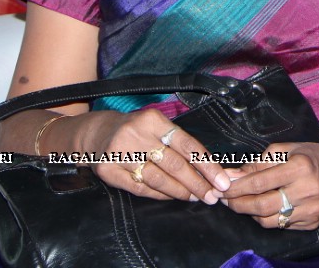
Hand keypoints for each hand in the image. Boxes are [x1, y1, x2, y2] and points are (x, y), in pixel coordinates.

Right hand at [85, 109, 231, 203]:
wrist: (96, 133)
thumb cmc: (136, 130)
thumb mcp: (157, 126)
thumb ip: (178, 143)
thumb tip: (208, 167)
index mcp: (154, 120)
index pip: (187, 144)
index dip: (207, 164)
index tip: (221, 180)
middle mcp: (137, 135)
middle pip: (174, 164)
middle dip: (197, 183)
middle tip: (212, 196)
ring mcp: (121, 153)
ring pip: (158, 179)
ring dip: (180, 191)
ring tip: (196, 198)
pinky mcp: (108, 171)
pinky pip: (140, 188)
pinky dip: (159, 195)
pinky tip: (173, 197)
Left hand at [221, 142, 318, 229]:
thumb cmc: (310, 156)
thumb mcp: (284, 150)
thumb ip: (257, 164)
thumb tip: (230, 177)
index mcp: (300, 167)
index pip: (259, 183)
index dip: (236, 187)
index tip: (221, 188)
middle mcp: (308, 190)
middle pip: (262, 206)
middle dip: (238, 204)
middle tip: (224, 200)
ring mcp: (311, 210)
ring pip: (269, 220)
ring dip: (250, 213)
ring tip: (242, 203)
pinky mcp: (312, 223)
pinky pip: (281, 225)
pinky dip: (267, 217)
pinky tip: (263, 207)